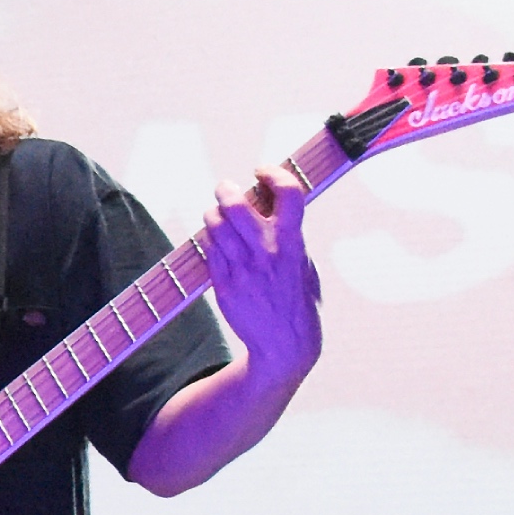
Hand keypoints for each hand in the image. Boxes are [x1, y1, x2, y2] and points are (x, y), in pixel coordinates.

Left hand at [200, 166, 321, 386]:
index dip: (274, 174)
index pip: (288, 194)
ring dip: (214, 213)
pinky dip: (209, 237)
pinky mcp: (223, 283)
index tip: (262, 171)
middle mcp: (266, 253)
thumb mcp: (305, 265)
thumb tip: (275, 208)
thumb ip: (291, 237)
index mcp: (293, 244)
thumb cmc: (298, 302)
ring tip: (219, 214)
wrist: (283, 343)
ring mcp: (242, 268)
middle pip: (235, 205)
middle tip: (226, 189)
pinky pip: (208, 248)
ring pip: (215, 224)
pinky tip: (216, 238)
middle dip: (227, 189)